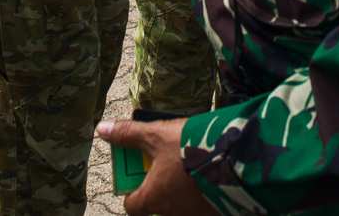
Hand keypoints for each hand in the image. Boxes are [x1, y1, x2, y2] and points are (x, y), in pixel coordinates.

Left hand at [96, 117, 216, 215]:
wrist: (236, 157)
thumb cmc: (190, 149)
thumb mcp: (156, 136)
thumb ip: (129, 135)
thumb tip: (102, 130)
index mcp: (153, 198)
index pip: (132, 205)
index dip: (132, 188)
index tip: (138, 171)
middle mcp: (172, 212)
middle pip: (157, 202)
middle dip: (160, 184)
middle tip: (167, 161)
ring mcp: (196, 214)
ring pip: (181, 202)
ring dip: (181, 187)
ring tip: (191, 161)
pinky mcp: (217, 211)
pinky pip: (203, 202)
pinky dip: (202, 190)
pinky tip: (209, 170)